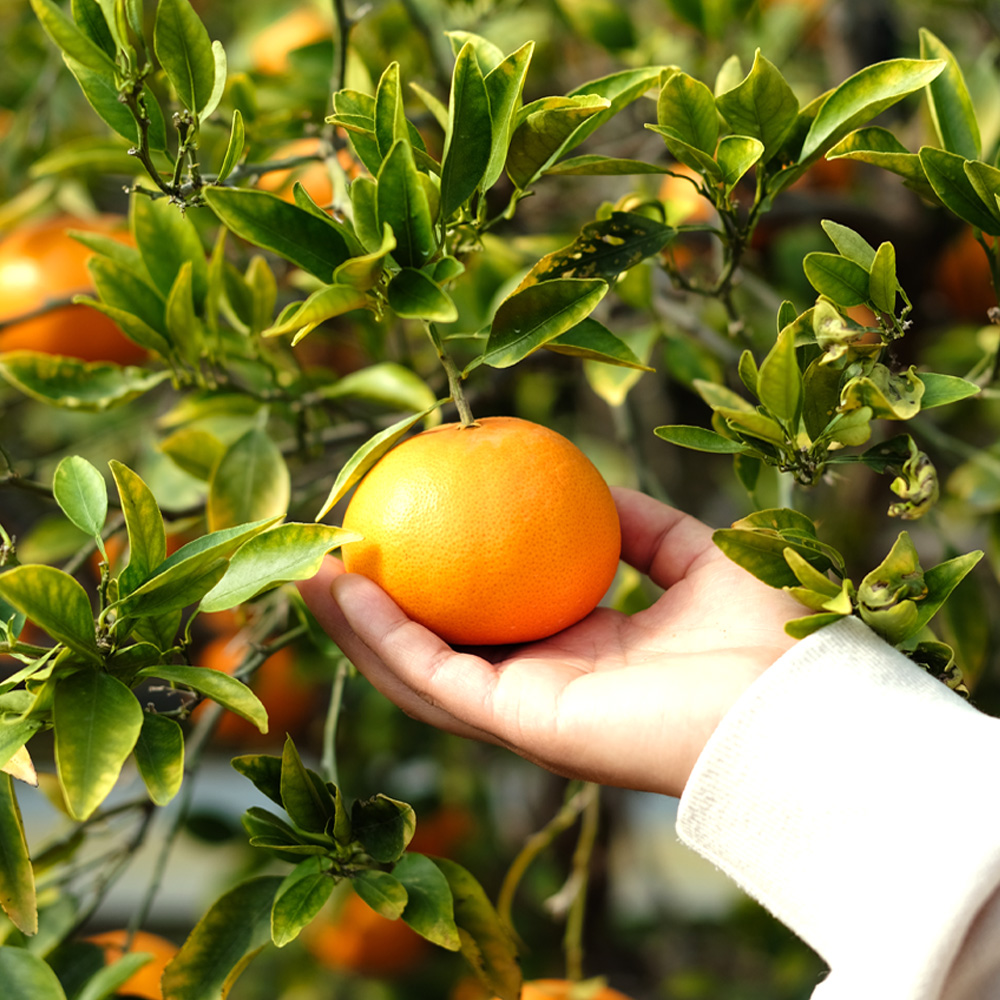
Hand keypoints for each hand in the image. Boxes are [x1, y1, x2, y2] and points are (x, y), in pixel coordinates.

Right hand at [297, 487, 804, 797]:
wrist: (798, 700)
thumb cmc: (762, 634)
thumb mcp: (692, 555)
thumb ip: (639, 526)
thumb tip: (593, 484)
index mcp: (578, 654)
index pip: (487, 621)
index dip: (438, 581)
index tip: (400, 527)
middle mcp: (541, 687)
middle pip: (434, 650)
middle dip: (373, 610)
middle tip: (325, 553)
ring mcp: (525, 711)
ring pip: (414, 670)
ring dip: (355, 624)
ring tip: (306, 571)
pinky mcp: (520, 722)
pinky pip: (434, 674)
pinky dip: (383, 633)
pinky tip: (345, 589)